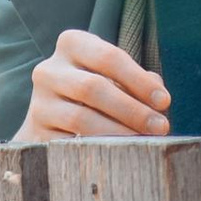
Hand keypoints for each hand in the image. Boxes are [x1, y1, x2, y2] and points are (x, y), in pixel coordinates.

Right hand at [19, 28, 170, 140]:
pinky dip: (97, 150)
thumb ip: (138, 82)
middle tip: (160, 127)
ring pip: (80, 119)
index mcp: (72, 44)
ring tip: (143, 144)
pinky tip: (117, 155)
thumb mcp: (115, 78)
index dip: (139, 81)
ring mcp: (39, 103)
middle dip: (132, 110)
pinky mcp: (35, 134)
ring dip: (117, 133)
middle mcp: (48, 70)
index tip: (165, 102)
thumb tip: (158, 96)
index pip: (108, 57)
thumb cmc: (94, 95)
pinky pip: (69, 144)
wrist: (51, 122)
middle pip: (93, 87)